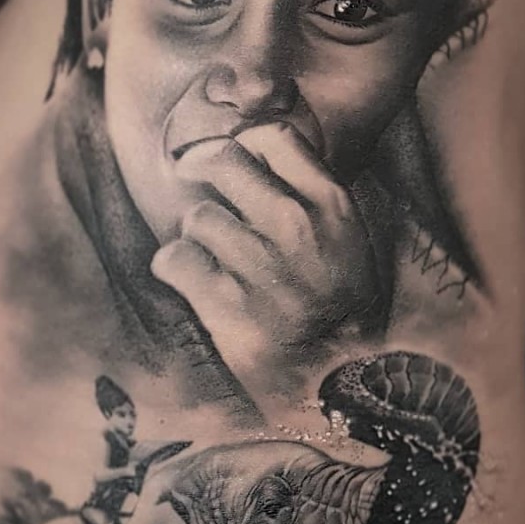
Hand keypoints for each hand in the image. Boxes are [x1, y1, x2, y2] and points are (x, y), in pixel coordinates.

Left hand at [150, 121, 384, 396]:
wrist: (342, 386)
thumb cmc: (344, 311)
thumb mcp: (350, 240)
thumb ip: (313, 196)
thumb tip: (264, 155)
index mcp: (331, 205)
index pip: (273, 137)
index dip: (244, 142)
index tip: (234, 157)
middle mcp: (295, 226)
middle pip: (222, 160)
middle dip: (199, 167)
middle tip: (190, 178)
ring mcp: (261, 264)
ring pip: (196, 216)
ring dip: (194, 234)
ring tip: (209, 253)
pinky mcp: (227, 304)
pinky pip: (174, 259)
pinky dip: (174, 267)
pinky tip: (189, 278)